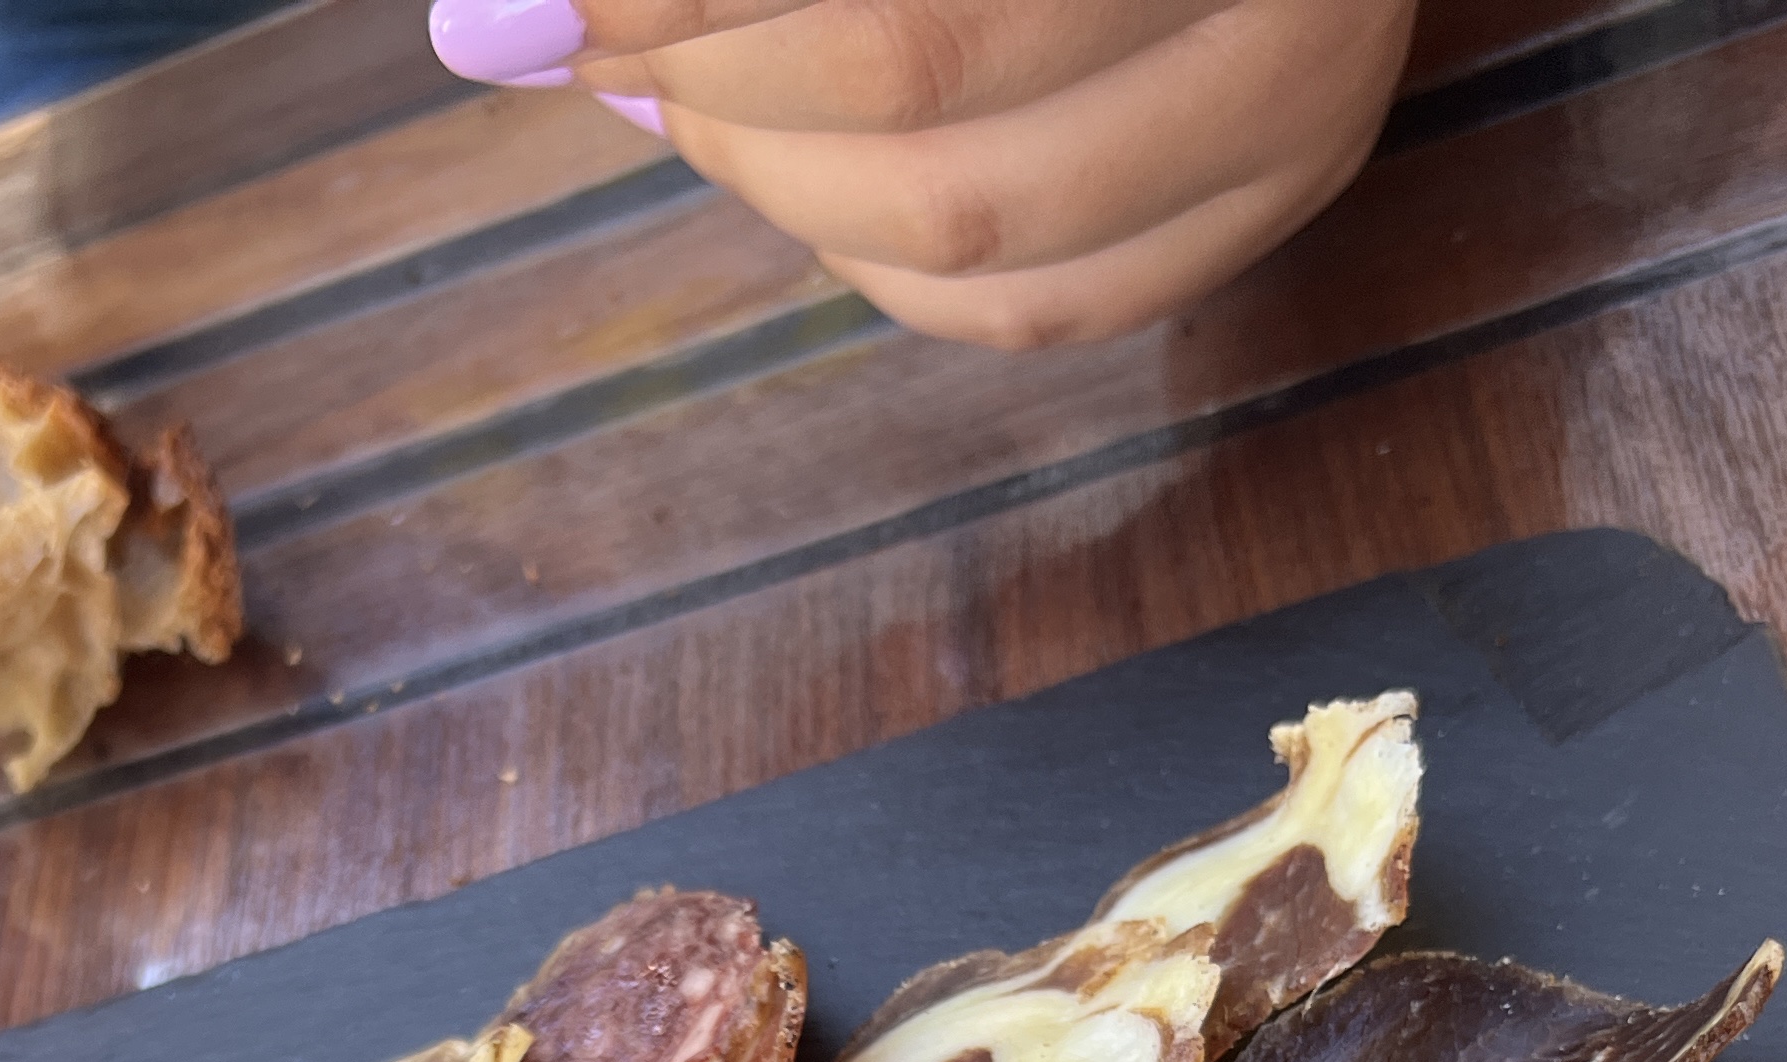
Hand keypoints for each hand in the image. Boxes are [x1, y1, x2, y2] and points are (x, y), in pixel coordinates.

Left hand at [425, 0, 1413, 349]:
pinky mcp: (1273, 207)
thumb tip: (492, 24)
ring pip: (967, 219)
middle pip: (911, 73)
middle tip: (609, 44)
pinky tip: (802, 175)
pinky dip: (873, 259)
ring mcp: (1294, 100)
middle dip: (709, 76)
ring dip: (772, 177)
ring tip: (688, 100)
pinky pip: (1033, 306)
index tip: (543, 8)